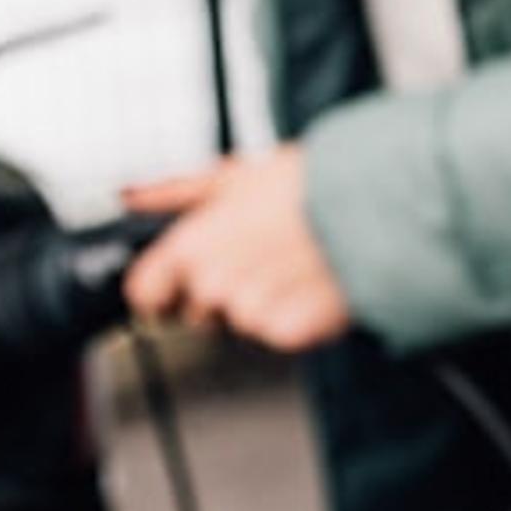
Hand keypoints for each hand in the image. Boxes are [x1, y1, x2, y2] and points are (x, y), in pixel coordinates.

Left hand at [120, 149, 353, 352]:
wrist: (380, 198)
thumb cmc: (310, 182)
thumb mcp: (236, 175)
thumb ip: (175, 192)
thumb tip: (131, 196)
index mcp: (189, 246)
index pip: (145, 295)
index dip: (164, 291)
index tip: (186, 284)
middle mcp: (212, 283)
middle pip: (200, 313)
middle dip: (227, 294)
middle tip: (268, 258)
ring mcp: (250, 312)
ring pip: (244, 325)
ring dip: (267, 305)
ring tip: (297, 267)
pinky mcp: (290, 331)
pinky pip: (280, 335)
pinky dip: (298, 319)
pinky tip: (314, 287)